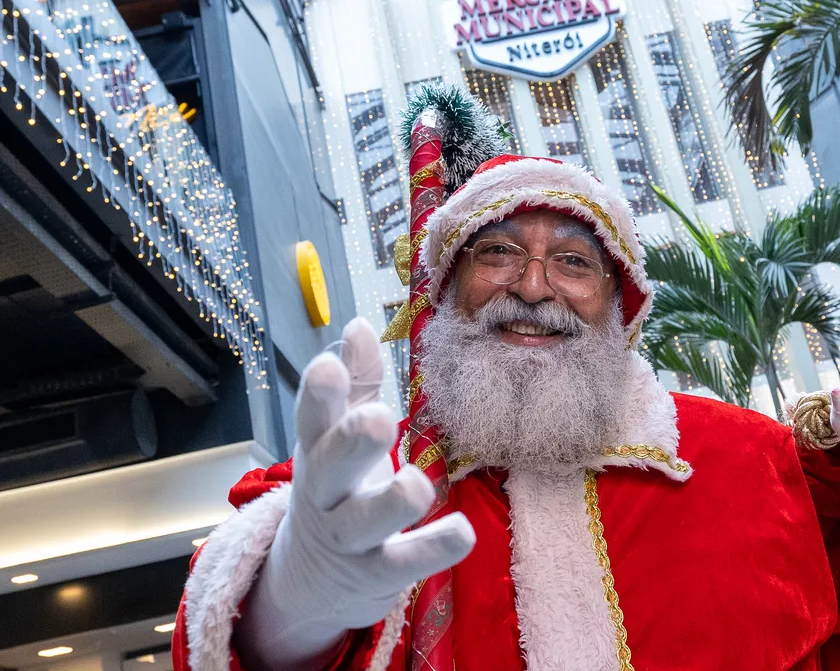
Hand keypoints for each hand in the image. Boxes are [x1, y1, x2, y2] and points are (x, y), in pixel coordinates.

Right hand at [238, 318, 474, 667]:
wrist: (311, 580)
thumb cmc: (338, 488)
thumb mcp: (338, 436)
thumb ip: (355, 384)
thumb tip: (359, 325)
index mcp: (319, 450)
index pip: (313, 418)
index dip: (319, 394)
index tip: (329, 365)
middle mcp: (327, 493)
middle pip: (330, 467)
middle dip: (352, 443)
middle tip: (378, 420)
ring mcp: (349, 537)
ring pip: (365, 520)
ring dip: (391, 502)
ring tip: (419, 485)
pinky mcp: (376, 573)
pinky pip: (404, 562)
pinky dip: (433, 549)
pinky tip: (463, 532)